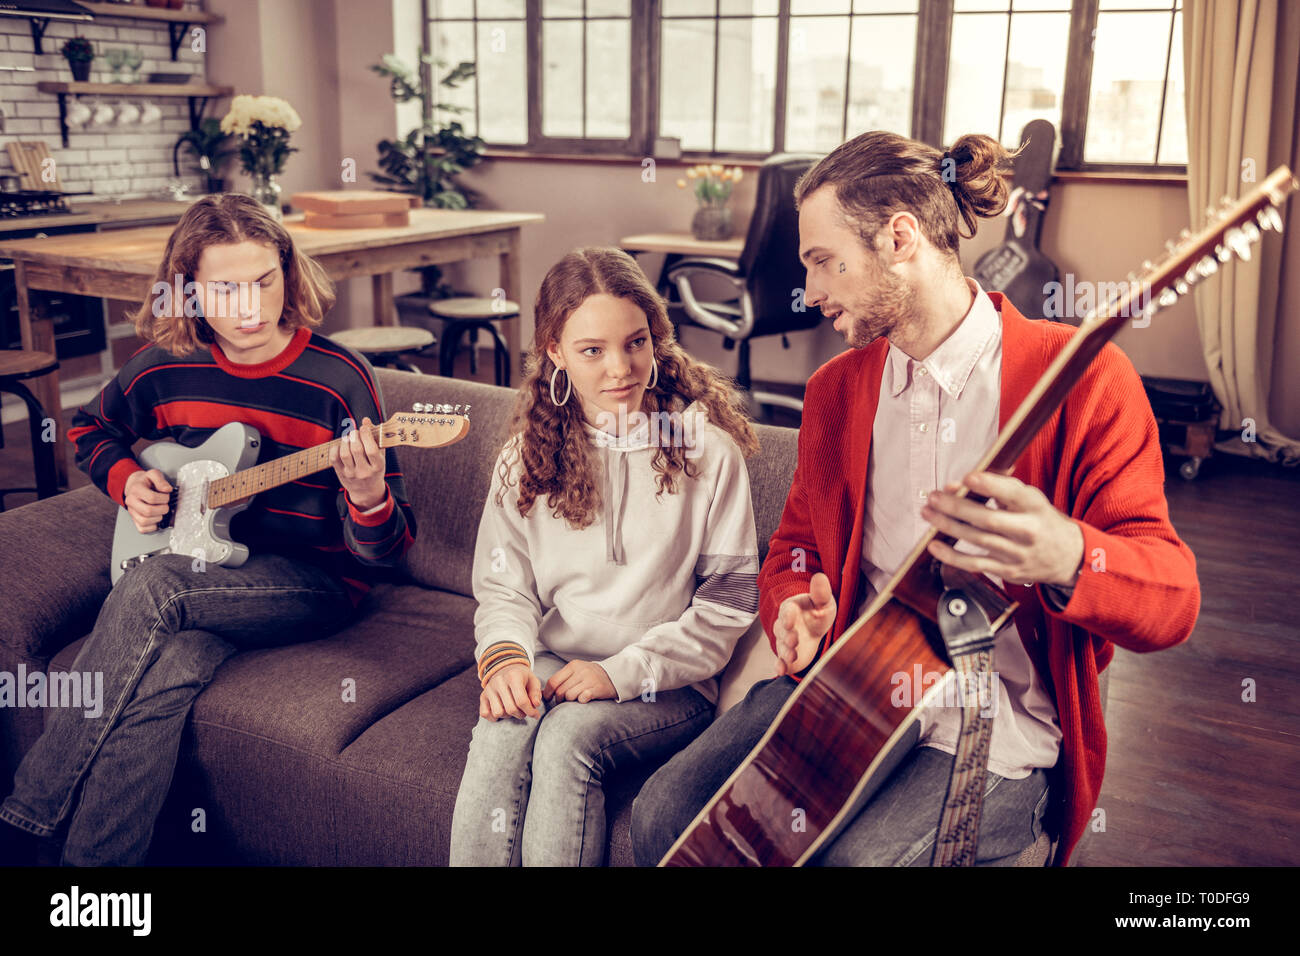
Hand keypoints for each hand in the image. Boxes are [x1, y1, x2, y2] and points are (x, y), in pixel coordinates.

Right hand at [123, 468, 172, 532]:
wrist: (135, 486)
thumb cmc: (146, 482)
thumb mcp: (153, 474)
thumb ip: (161, 480)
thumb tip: (167, 489)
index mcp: (136, 490)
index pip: (152, 498)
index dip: (164, 498)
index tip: (167, 496)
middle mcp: (131, 502)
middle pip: (148, 511)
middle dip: (162, 509)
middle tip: (165, 505)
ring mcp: (132, 512)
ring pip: (144, 521)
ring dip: (158, 518)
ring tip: (161, 511)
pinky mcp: (134, 520)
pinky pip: (143, 529)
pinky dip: (153, 526)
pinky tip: (156, 518)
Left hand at [331, 416, 386, 510]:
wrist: (367, 491)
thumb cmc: (375, 469)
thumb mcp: (380, 456)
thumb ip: (375, 437)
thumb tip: (366, 420)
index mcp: (378, 466)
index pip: (371, 449)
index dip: (366, 435)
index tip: (364, 427)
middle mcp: (365, 472)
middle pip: (357, 449)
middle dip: (355, 435)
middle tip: (355, 432)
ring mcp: (352, 474)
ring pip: (345, 453)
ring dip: (345, 441)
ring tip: (348, 437)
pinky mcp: (341, 474)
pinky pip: (334, 459)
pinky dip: (335, 448)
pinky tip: (340, 445)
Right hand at [481, 662, 542, 720]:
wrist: (505, 667)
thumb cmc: (521, 677)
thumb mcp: (533, 680)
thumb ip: (536, 693)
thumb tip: (536, 705)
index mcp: (513, 676)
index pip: (521, 701)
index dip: (530, 711)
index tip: (535, 714)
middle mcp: (499, 682)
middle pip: (510, 709)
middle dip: (521, 714)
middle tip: (524, 711)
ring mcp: (489, 689)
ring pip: (498, 713)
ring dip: (508, 716)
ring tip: (513, 709)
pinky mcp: (483, 696)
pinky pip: (485, 713)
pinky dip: (493, 717)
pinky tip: (502, 711)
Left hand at [543, 660, 615, 703]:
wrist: (613, 676)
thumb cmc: (590, 676)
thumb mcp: (576, 671)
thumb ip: (562, 679)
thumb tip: (543, 692)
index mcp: (573, 666)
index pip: (554, 681)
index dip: (548, 692)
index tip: (548, 698)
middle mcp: (581, 671)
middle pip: (560, 691)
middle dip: (559, 699)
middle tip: (562, 701)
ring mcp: (590, 680)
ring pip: (570, 696)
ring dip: (570, 701)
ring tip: (575, 699)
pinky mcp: (597, 689)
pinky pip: (582, 698)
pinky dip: (581, 701)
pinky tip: (584, 699)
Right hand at [773, 572, 836, 677]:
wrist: (814, 630)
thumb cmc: (817, 612)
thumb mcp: (823, 602)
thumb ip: (821, 592)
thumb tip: (820, 576)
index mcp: (791, 609)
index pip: (786, 611)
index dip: (787, 616)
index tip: (790, 621)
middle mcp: (784, 625)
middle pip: (782, 630)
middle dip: (787, 636)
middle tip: (793, 640)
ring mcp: (784, 641)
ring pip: (781, 646)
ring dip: (785, 652)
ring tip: (792, 655)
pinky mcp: (786, 656)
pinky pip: (780, 661)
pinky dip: (779, 666)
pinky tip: (781, 672)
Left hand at [922, 471, 1084, 587]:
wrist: (1068, 556)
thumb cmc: (1041, 521)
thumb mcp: (1029, 499)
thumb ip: (996, 489)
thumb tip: (957, 486)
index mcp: (1035, 506)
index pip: (1012, 493)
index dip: (988, 485)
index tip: (967, 478)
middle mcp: (1027, 530)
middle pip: (987, 519)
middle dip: (956, 507)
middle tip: (934, 497)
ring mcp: (1017, 553)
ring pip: (977, 540)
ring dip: (947, 526)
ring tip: (929, 514)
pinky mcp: (1007, 571)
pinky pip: (974, 564)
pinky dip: (951, 555)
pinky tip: (934, 545)